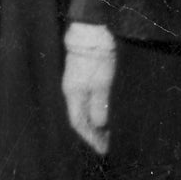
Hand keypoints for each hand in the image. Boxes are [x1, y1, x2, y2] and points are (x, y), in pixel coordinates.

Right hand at [62, 22, 114, 153]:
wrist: (93, 30)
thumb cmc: (97, 56)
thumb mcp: (101, 83)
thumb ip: (99, 105)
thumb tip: (98, 125)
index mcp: (73, 94)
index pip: (78, 123)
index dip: (90, 138)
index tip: (102, 149)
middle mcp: (72, 91)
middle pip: (80, 119)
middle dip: (92, 133)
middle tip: (107, 145)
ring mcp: (77, 83)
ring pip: (83, 110)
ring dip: (94, 123)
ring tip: (108, 134)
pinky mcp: (84, 76)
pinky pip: (88, 101)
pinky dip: (96, 111)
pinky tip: (105, 114)